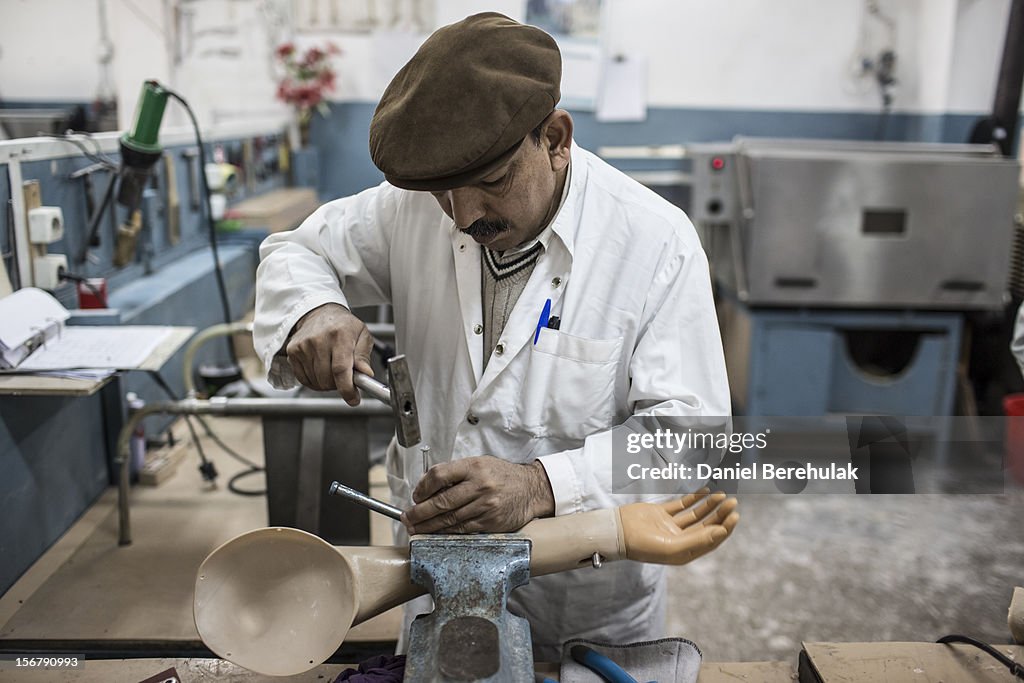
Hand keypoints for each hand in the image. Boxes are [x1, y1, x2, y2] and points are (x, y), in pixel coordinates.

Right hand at [285, 303, 374, 404]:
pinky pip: (304, 379)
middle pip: (327, 379)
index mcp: (340, 335)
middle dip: (339, 385)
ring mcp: (303, 346)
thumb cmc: (343, 326)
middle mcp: (319, 339)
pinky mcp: (292, 352)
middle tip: (345, 377)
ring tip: (332, 368)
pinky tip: (320, 369)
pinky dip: (314, 381)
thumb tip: (365, 374)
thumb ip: (363, 357)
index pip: (340, 369)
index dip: (347, 389)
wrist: (320, 313)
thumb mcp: (362, 336)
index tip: (353, 399)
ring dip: (326, 383)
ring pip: (316, 382)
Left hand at [402, 456, 554, 533]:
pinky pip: (462, 530)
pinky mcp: (491, 522)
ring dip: (429, 526)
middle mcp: (480, 485)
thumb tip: (426, 489)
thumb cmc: (501, 476)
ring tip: (416, 529)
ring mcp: (486, 506)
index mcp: (473, 466)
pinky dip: (446, 533)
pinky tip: (436, 533)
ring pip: (449, 519)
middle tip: (408, 518)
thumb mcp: (479, 464)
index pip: (439, 475)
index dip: (422, 488)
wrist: (531, 488)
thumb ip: (455, 474)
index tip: (416, 496)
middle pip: (441, 502)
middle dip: (419, 513)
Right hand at [620, 489, 738, 564]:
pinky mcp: (661, 514)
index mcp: (684, 552)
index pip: (711, 540)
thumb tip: (722, 532)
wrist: (618, 532)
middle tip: (733, 502)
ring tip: (722, 494)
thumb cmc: (643, 544)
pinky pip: (681, 504)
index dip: (725, 528)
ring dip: (709, 505)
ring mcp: (670, 526)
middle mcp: (679, 540)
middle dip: (720, 514)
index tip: (735, 515)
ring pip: (696, 515)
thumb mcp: (673, 547)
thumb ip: (698, 540)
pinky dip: (693, 498)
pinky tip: (705, 490)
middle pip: (706, 526)